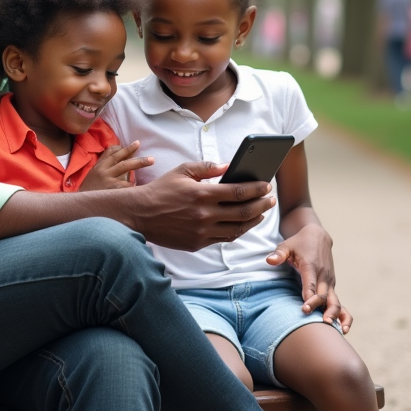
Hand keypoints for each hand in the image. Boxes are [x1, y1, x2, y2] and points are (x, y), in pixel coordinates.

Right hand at [78, 141, 152, 190]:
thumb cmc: (89, 188)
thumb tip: (117, 153)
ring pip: (124, 168)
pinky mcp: (109, 190)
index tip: (137, 143)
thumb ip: (105, 164)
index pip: (113, 153)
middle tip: (151, 158)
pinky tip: (140, 188)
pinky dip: (132, 185)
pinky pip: (124, 186)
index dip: (126, 148)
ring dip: (138, 165)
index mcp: (100, 165)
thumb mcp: (94, 173)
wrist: (79, 202)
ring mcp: (107, 180)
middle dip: (137, 157)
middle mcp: (103, 170)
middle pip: (122, 160)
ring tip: (150, 163)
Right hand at [125, 162, 274, 250]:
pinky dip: (238, 231)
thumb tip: (228, 167)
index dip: (256, 189)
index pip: (238, 192)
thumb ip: (206, 167)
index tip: (266, 185)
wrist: (140, 215)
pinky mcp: (197, 243)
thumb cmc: (161, 190)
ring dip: (254, 220)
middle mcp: (204, 215)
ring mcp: (202, 232)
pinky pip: (224, 238)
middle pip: (244, 212)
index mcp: (202, 194)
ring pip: (237, 229)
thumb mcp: (182, 171)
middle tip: (270, 199)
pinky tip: (243, 224)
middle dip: (262, 205)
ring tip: (261, 212)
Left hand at [265, 224, 352, 332]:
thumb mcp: (286, 245)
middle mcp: (323, 276)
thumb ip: (278, 253)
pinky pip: (339, 302)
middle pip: (324, 295)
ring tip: (334, 328)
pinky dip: (343, 315)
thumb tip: (269, 261)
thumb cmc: (299, 243)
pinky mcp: (332, 286)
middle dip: (321, 308)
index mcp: (311, 266)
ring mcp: (329, 282)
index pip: (311, 284)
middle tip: (319, 322)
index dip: (309, 297)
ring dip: (335, 313)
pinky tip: (344, 329)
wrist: (318, 237)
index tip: (304, 309)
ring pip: (335, 300)